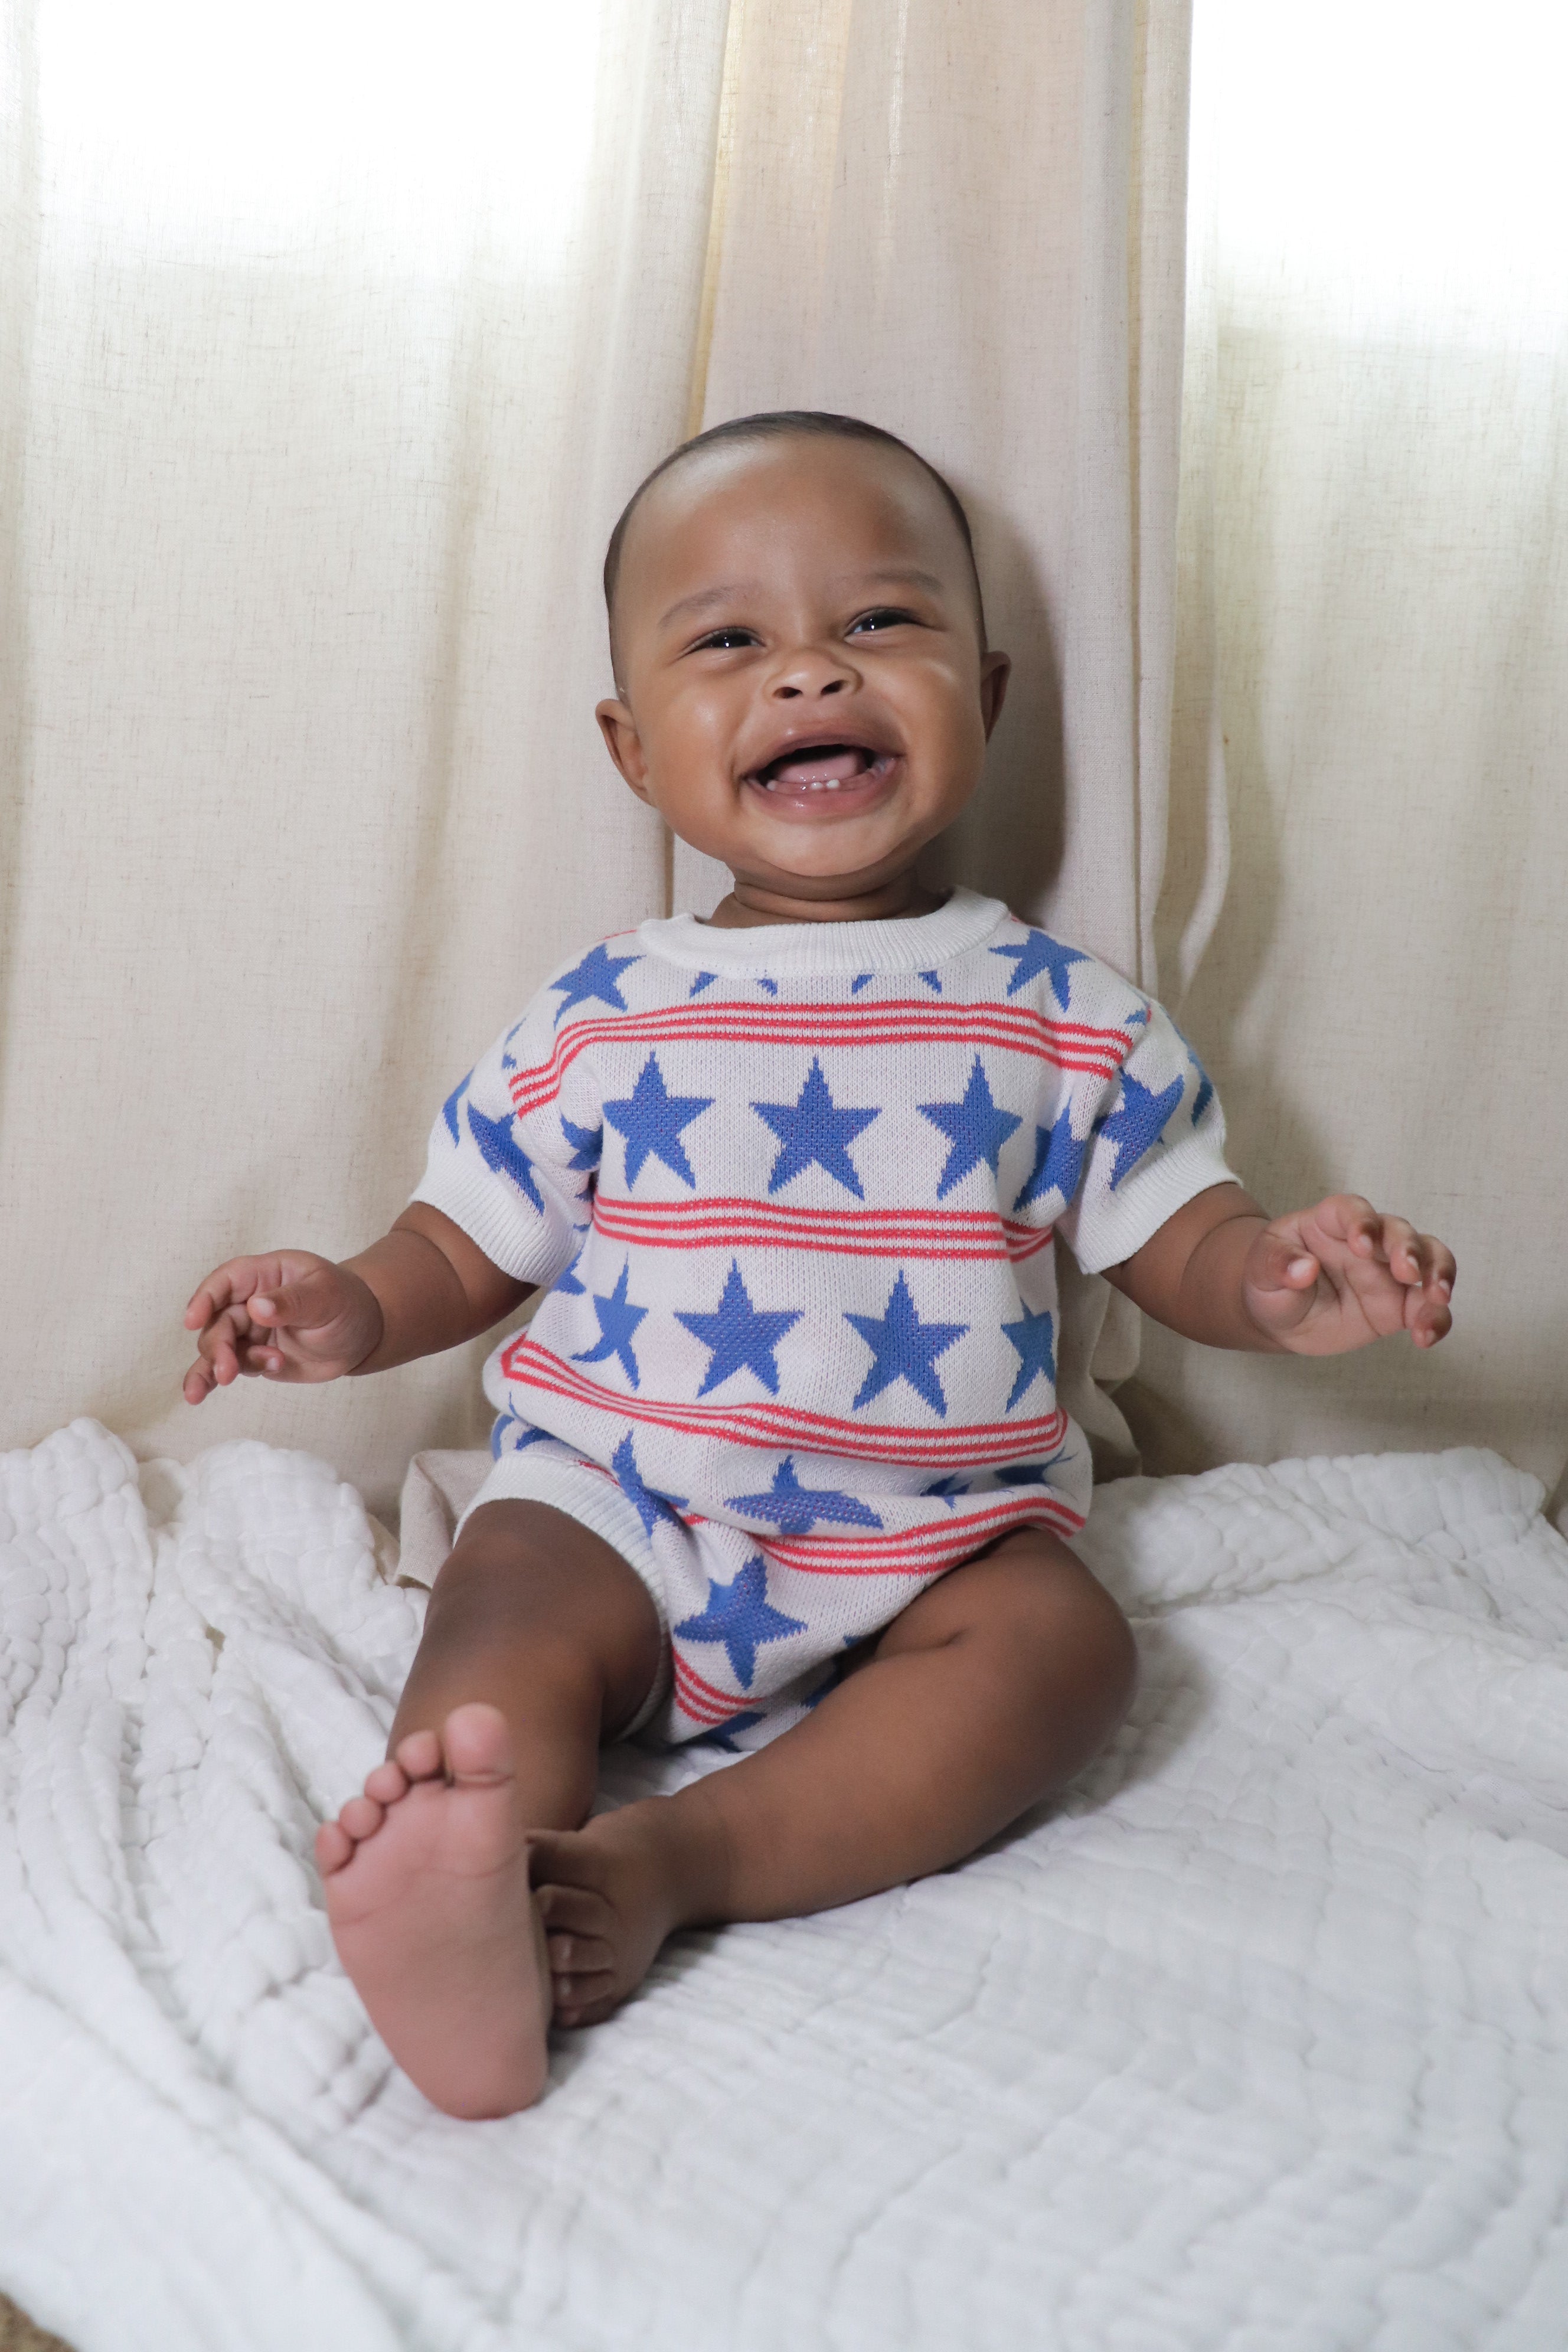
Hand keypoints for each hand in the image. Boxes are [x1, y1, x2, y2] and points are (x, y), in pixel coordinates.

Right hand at [182, 1251, 383, 1402]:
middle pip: (218, 1320)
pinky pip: (226, 1367)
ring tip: (226, 1380)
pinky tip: (196, 1395)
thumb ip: (293, 1301)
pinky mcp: (253, 1357)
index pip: (227, 1280)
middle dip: (218, 1346)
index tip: (192, 1320)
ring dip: (216, 1365)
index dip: (205, 1298)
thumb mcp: (327, 1296)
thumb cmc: (347, 1303)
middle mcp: (250, 1301)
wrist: (363, 1336)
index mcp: (266, 1274)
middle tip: (229, 1371)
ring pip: (217, 1347)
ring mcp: (249, 1331)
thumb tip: (256, 1308)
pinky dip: (209, 1380)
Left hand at [1241, 1194, 1454, 1355]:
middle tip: (1406, 1272)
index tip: (1362, 1245)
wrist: (1280, 1317)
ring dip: (1438, 1273)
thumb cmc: (1271, 1280)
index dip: (1362, 1222)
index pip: (1353, 1210)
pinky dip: (1436, 1318)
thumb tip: (1303, 1268)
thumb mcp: (1260, 1270)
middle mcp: (1368, 1241)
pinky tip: (1427, 1336)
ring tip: (1437, 1297)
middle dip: (1408, 1248)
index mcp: (1331, 1222)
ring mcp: (1388, 1271)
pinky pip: (1428, 1307)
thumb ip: (1277, 1264)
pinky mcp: (1399, 1305)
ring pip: (1428, 1259)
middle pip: (1398, 1231)